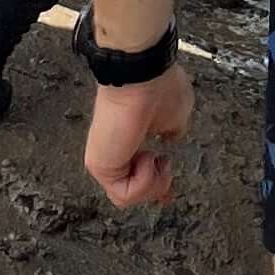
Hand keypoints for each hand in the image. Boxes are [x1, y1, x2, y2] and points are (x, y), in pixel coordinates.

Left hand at [83, 58, 193, 213]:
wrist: (143, 77)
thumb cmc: (157, 89)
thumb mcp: (175, 117)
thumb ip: (170, 133)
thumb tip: (170, 141)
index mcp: (129, 140)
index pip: (137, 173)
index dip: (155, 186)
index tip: (169, 195)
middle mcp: (113, 150)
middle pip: (132, 190)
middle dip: (157, 186)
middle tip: (164, 164)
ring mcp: (104, 159)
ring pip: (129, 196)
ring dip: (153, 182)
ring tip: (156, 158)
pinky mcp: (100, 166)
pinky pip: (125, 194)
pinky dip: (144, 181)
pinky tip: (146, 157)